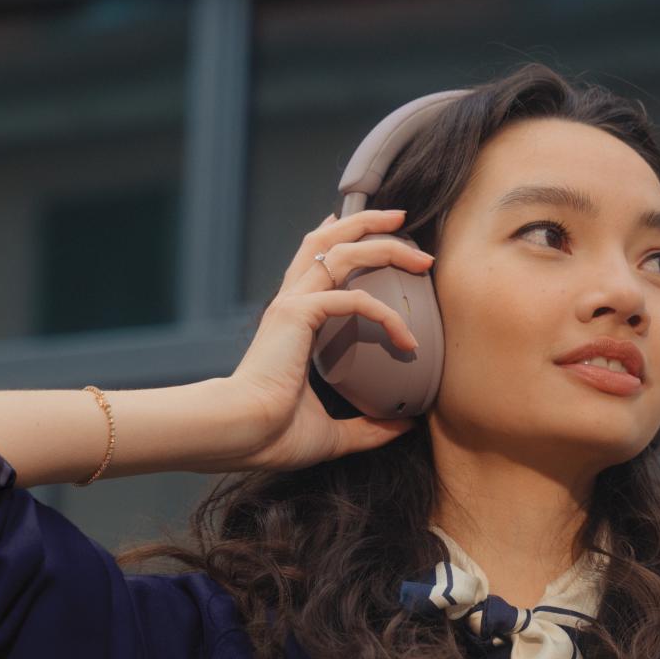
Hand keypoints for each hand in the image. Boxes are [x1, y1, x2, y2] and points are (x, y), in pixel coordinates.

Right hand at [226, 208, 437, 470]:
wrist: (241, 435)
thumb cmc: (272, 436)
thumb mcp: (333, 434)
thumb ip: (368, 427)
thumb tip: (403, 426)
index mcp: (293, 321)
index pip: (316, 263)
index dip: (343, 241)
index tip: (374, 237)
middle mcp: (290, 303)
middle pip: (327, 239)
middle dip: (368, 223)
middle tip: (404, 222)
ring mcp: (292, 304)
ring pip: (340, 250)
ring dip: (382, 244)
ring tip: (419, 252)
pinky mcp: (298, 314)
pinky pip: (354, 298)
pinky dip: (386, 314)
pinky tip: (407, 340)